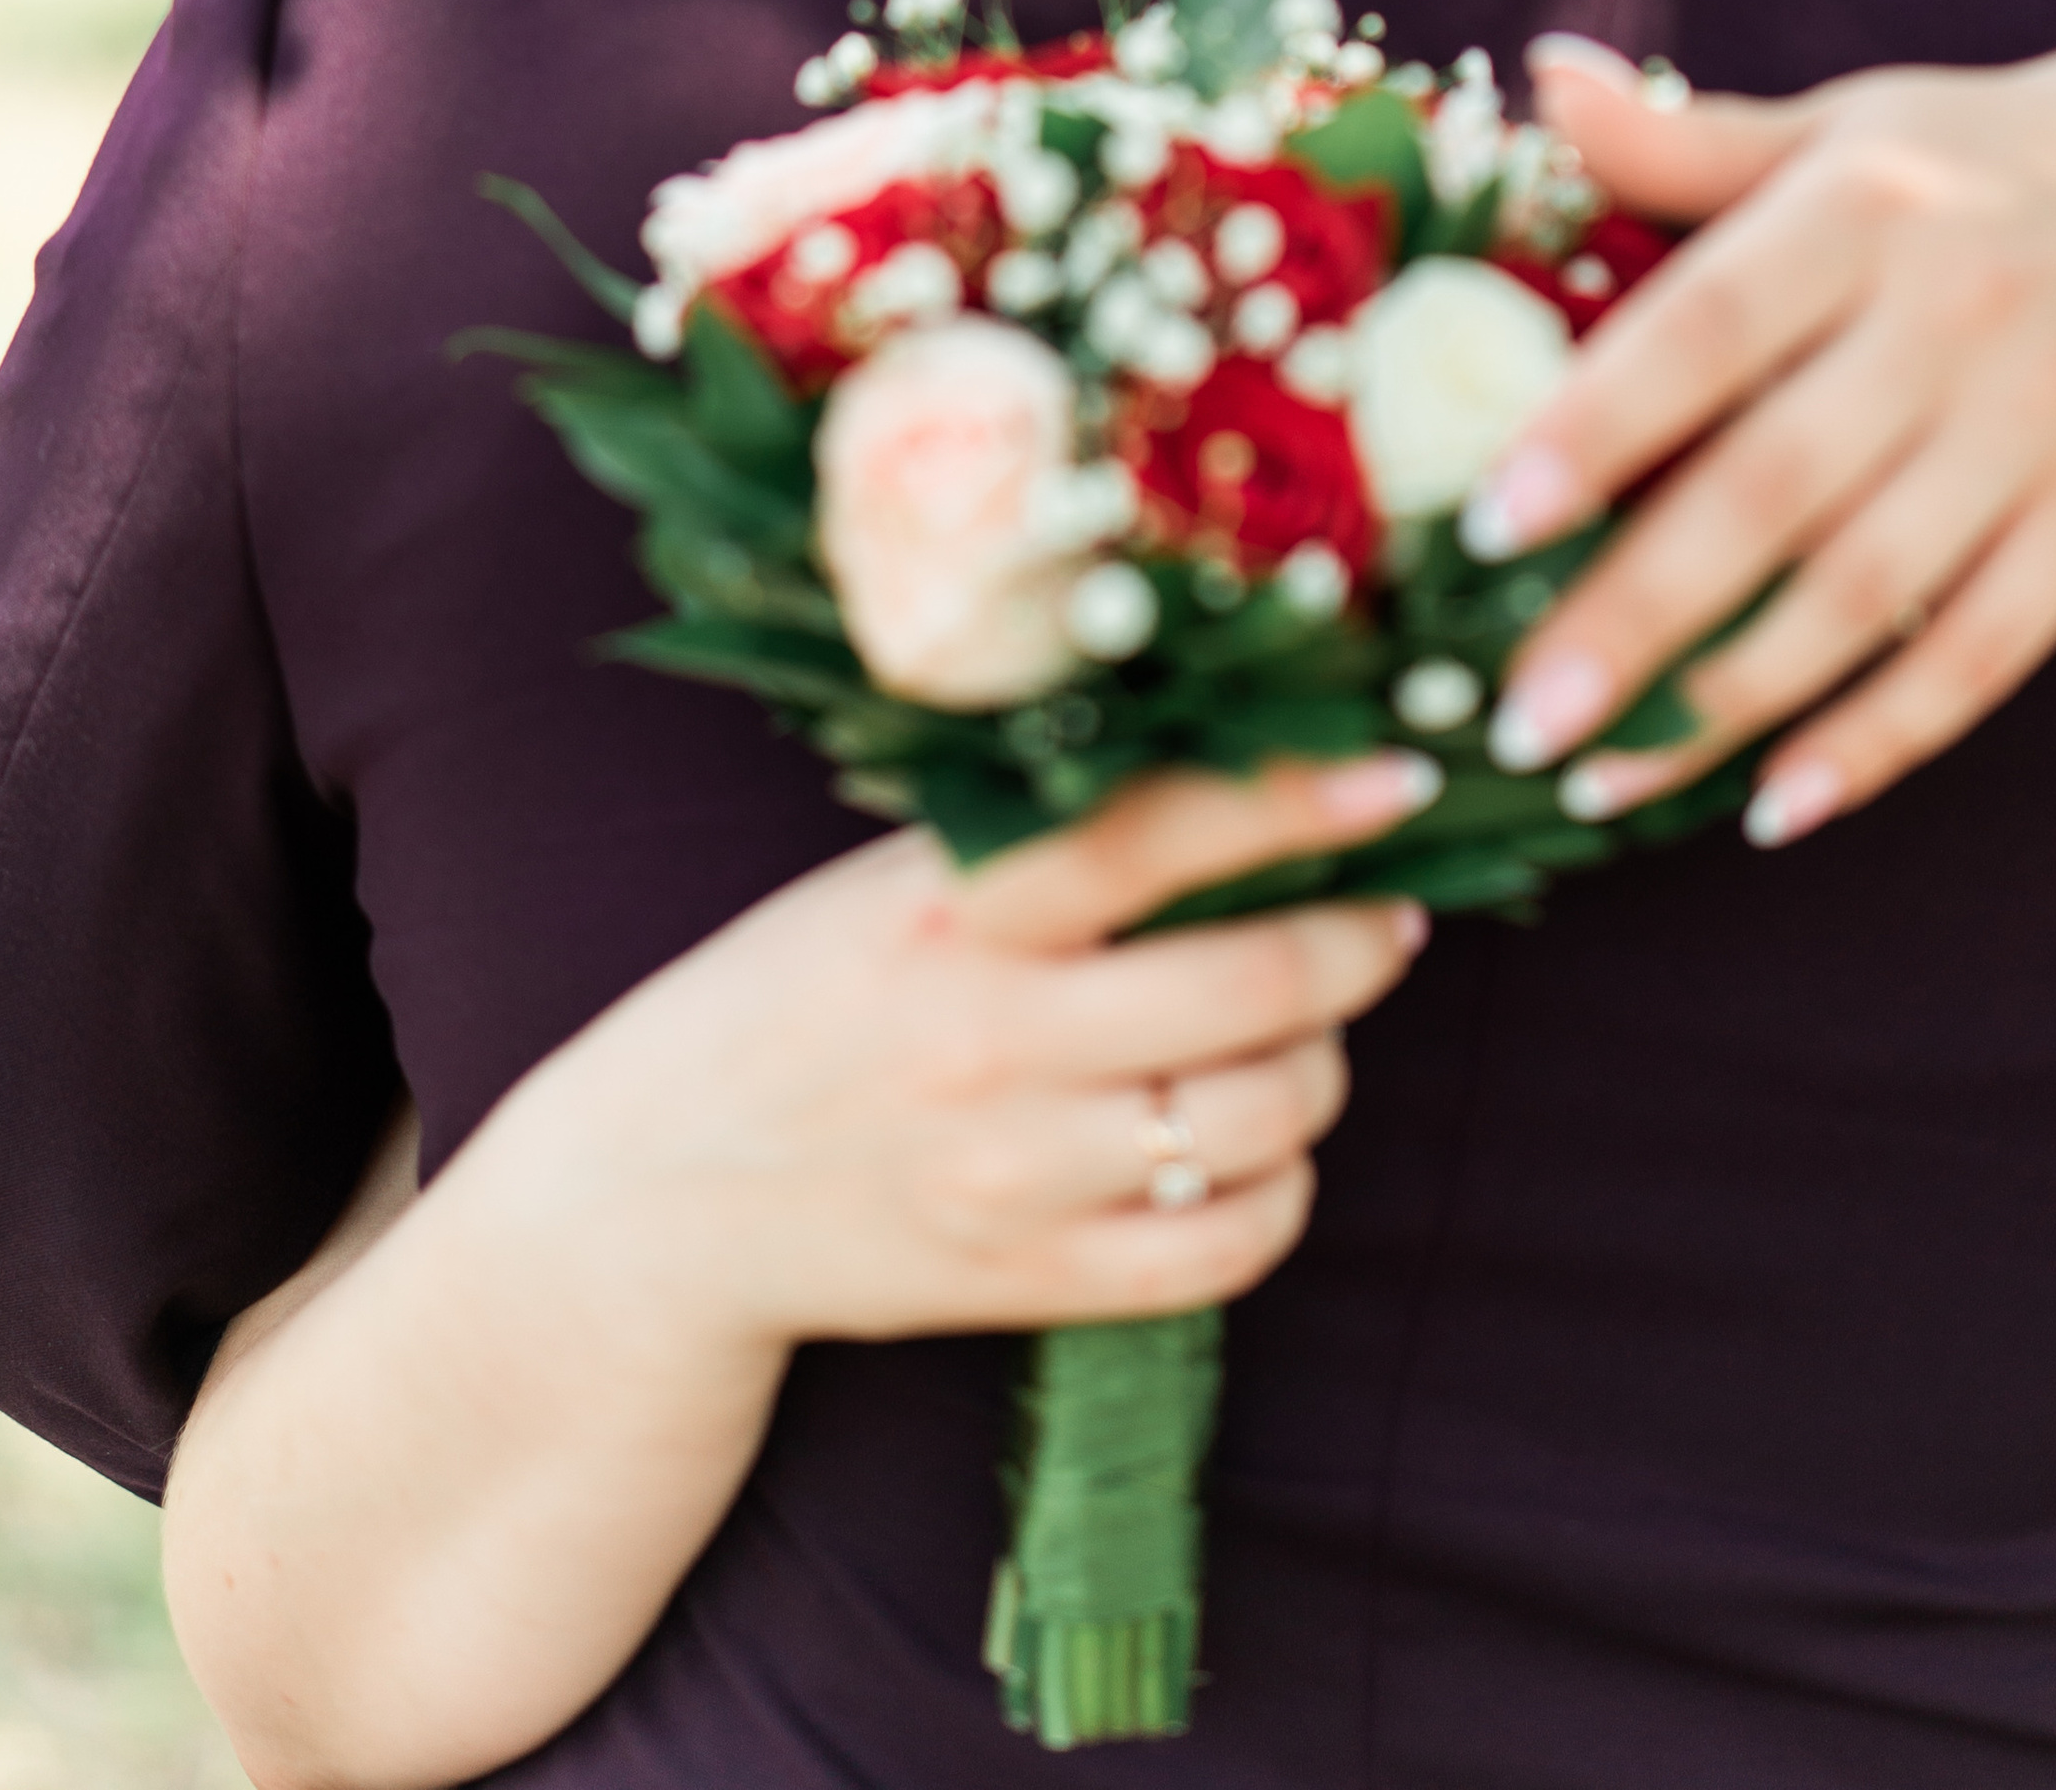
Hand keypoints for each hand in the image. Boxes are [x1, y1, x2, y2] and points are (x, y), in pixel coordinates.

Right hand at [167, 751, 1434, 1789]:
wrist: (654, 1206)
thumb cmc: (789, 1005)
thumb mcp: (883, 884)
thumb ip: (1039, 846)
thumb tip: (1235, 788)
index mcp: (949, 907)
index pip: (1160, 829)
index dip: (1301, 797)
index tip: (1401, 773)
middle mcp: (991, 1037)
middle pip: (1257, 986)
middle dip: (1358, 946)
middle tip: (1383, 919)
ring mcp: (1016, 1172)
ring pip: (1264, 1116)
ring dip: (1320, 1069)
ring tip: (1299, 1037)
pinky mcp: (1029, 1281)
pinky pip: (1229, 1246)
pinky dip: (1279, 1192)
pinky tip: (1253, 1149)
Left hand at [1470, 20, 2055, 843]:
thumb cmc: (1982, 158)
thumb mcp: (1843, 127)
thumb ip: (1686, 141)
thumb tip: (1545, 78)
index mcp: (1860, 213)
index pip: (1707, 331)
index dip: (1596, 428)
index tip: (1485, 523)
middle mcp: (1949, 322)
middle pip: (1773, 490)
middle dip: (1636, 612)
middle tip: (1517, 714)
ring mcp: (2034, 428)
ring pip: (1866, 594)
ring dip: (1728, 702)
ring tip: (1601, 779)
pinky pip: (1986, 652)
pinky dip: (1882, 738)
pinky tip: (1776, 805)